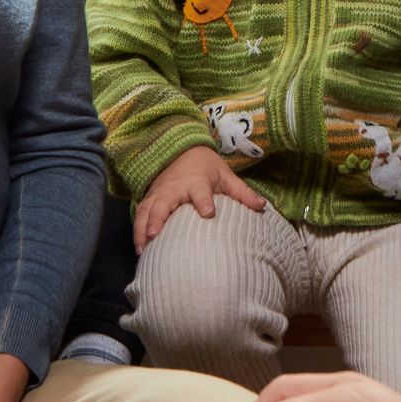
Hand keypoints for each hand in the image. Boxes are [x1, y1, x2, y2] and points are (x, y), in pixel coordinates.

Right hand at [134, 145, 266, 253]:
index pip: (201, 191)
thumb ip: (242, 192)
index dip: (204, 201)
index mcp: (196, 181)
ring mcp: (159, 194)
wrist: (182, 151)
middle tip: (156, 235)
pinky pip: (140, 216)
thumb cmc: (206, 168)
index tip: (208, 213)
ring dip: (142, 229)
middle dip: (158, 219)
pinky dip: (137, 231)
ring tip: (142, 250)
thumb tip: (262, 206)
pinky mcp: (149, 200)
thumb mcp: (226, 176)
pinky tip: (139, 249)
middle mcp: (174, 188)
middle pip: (163, 203)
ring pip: (146, 211)